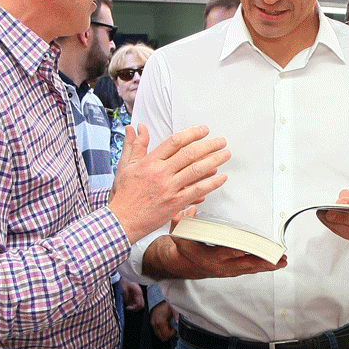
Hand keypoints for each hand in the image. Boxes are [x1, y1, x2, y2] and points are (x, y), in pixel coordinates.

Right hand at [109, 124, 230, 242]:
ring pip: (196, 170)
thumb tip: (138, 127)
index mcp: (149, 162)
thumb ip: (135, 145)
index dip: (192, 134)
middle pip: (189, 154)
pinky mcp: (175, 203)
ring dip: (215, 160)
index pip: (175, 142)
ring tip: (226, 154)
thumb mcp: (125, 166)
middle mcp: (161, 173)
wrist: (122, 220)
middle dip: (209, 145)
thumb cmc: (124, 194)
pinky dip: (212, 183)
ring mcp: (169, 188)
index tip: (204, 130)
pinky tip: (222, 177)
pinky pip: (197, 190)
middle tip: (221, 141)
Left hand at [122, 280, 145, 311]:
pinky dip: (134, 304)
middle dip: (135, 308)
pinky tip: (128, 302)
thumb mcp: (124, 289)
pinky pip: (138, 301)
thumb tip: (128, 304)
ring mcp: (139, 294)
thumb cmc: (124, 282)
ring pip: (140, 304)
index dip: (133, 308)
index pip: (139, 304)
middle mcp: (140, 294)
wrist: (125, 277)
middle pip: (141, 305)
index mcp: (138, 292)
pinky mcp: (137, 294)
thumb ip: (126, 297)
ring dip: (134, 306)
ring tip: (128, 305)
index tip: (127, 307)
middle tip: (128, 307)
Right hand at [138, 211, 286, 279]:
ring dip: (265, 265)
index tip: (242, 251)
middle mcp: (219, 265)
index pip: (220, 253)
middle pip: (241, 264)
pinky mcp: (233, 270)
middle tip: (274, 258)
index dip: (231, 252)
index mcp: (206, 256)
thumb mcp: (178, 233)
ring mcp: (227, 270)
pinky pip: (250, 269)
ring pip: (248, 268)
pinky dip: (263, 267)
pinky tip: (275, 264)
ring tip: (280, 261)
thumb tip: (189, 209)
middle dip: (259, 261)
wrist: (182, 264)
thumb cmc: (184, 247)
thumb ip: (182, 221)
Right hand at [151, 300, 175, 340]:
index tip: (175, 328)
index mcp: (160, 321)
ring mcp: (153, 323)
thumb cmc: (167, 303)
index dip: (172, 334)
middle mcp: (155, 324)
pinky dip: (162, 330)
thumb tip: (178, 323)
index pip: (166, 335)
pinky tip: (166, 325)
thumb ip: (177, 315)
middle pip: (162, 337)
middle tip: (173, 328)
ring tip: (170, 326)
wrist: (160, 298)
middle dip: (169, 334)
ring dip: (165, 333)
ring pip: (159, 336)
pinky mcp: (152, 323)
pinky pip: (157, 331)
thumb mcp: (174, 308)